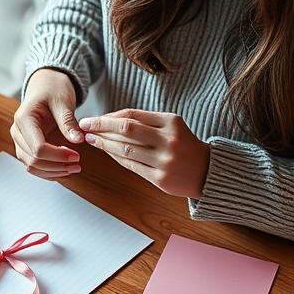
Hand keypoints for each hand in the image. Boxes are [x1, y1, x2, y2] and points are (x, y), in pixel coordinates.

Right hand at [11, 68, 83, 178]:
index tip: (76, 155)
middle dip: (57, 166)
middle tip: (77, 164)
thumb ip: (68, 122)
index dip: (58, 156)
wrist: (45, 86)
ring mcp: (20, 141)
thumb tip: (77, 140)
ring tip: (73, 168)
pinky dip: (49, 171)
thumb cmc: (52, 89)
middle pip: (33, 160)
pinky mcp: (26, 147)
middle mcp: (18, 132)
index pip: (38, 147)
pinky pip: (34, 165)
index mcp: (24, 119)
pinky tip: (64, 169)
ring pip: (32, 166)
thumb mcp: (63, 101)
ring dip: (53, 171)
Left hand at [79, 109, 209, 197]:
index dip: (109, 117)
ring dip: (104, 144)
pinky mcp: (160, 179)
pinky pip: (131, 166)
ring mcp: (164, 160)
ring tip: (91, 139)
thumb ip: (145, 122)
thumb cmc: (185, 146)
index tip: (93, 118)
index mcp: (171, 122)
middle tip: (84, 125)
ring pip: (125, 149)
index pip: (132, 115)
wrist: (208, 172)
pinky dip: (115, 158)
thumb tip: (109, 121)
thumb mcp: (172, 126)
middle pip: (126, 129)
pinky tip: (106, 152)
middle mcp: (168, 140)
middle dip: (101, 126)